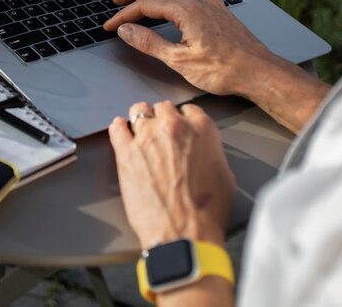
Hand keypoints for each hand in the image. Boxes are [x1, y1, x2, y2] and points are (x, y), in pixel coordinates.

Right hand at [103, 0, 293, 97]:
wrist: (257, 71)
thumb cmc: (223, 70)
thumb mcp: (179, 61)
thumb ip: (149, 43)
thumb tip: (127, 31)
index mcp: (186, 10)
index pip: (146, 6)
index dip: (124, 15)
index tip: (111, 25)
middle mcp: (199, 0)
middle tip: (119, 0)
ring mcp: (211, 1)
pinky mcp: (219, 8)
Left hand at [108, 100, 235, 249]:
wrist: (183, 234)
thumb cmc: (207, 212)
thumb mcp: (224, 175)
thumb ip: (211, 153)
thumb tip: (204, 153)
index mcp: (202, 129)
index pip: (190, 110)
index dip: (184, 119)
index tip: (181, 127)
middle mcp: (173, 126)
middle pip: (163, 108)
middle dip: (162, 120)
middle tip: (161, 134)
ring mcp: (147, 137)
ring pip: (139, 111)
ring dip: (140, 120)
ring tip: (140, 132)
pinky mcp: (125, 152)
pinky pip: (117, 129)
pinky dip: (119, 128)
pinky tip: (121, 132)